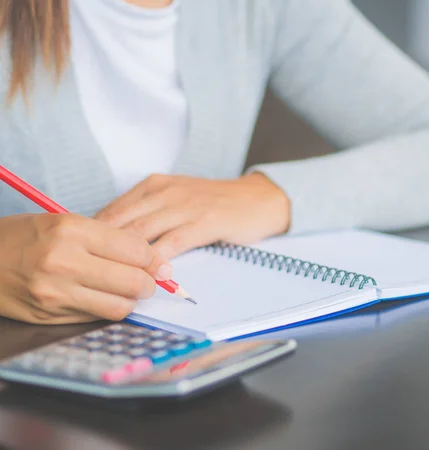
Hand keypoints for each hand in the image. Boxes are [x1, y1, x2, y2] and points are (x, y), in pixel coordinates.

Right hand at [0, 214, 170, 323]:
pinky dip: (107, 309)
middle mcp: (64, 262)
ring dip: (130, 301)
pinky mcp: (50, 316)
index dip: (154, 259)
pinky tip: (102, 298)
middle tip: (148, 280)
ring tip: (126, 291)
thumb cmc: (24, 237)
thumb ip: (107, 239)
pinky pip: (95, 317)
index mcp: (71, 230)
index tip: (158, 263)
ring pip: (119, 306)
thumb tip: (151, 259)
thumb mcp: (64, 223)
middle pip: (133, 282)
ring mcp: (56, 293)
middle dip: (149, 283)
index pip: (135, 250)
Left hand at [95, 173, 290, 259]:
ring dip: (126, 261)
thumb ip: (147, 214)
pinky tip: (149, 277)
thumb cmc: (213, 203)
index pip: (111, 212)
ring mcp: (184, 206)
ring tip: (113, 283)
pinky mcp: (205, 221)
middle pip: (121, 224)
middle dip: (101, 252)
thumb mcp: (175, 199)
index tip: (83, 260)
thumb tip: (113, 241)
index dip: (92, 238)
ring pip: (142, 234)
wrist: (255, 199)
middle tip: (89, 276)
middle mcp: (164, 192)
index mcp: (153, 186)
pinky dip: (157, 262)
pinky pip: (172, 243)